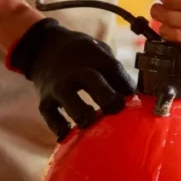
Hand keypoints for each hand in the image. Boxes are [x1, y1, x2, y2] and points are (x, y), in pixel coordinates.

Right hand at [8, 19, 135, 140]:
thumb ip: (116, 72)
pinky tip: (70, 134)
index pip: (116, 72)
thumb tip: (137, 98)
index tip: (133, 101)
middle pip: (94, 84)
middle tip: (116, 110)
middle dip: (110, 101)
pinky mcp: (44, 100)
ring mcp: (59, 86)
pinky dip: (61, 128)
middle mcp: (76, 71)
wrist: (43, 47)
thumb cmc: (81, 55)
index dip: (127, 88)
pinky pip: (52, 118)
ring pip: (71, 103)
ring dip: (85, 116)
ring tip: (92, 121)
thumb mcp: (100, 51)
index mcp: (94, 57)